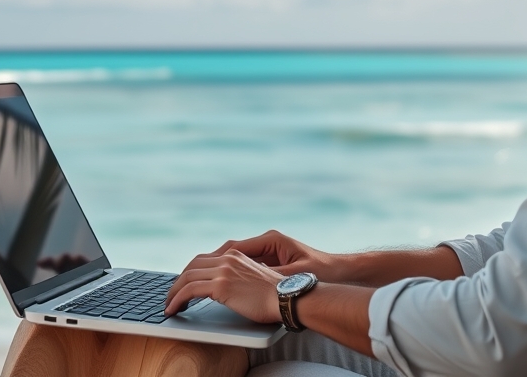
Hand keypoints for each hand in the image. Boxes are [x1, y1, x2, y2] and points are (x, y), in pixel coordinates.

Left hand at [164, 249, 284, 322]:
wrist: (287, 297)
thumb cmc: (275, 295)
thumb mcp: (253, 278)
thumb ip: (238, 277)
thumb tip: (224, 289)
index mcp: (235, 255)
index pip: (204, 260)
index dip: (190, 272)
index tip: (183, 284)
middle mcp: (228, 259)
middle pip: (192, 266)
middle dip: (178, 281)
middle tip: (172, 295)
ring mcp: (224, 271)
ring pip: (187, 277)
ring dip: (174, 292)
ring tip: (169, 305)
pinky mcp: (221, 285)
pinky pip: (189, 290)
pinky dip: (177, 299)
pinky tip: (173, 309)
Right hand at [206, 229, 343, 280]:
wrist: (339, 273)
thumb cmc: (321, 272)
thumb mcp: (295, 275)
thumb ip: (272, 275)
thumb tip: (251, 279)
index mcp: (270, 241)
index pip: (232, 249)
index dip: (213, 261)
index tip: (196, 273)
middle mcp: (266, 243)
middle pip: (227, 251)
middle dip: (207, 265)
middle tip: (187, 279)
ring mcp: (267, 251)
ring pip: (232, 257)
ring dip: (215, 269)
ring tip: (195, 282)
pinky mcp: (270, 261)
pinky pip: (241, 265)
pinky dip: (227, 273)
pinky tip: (217, 285)